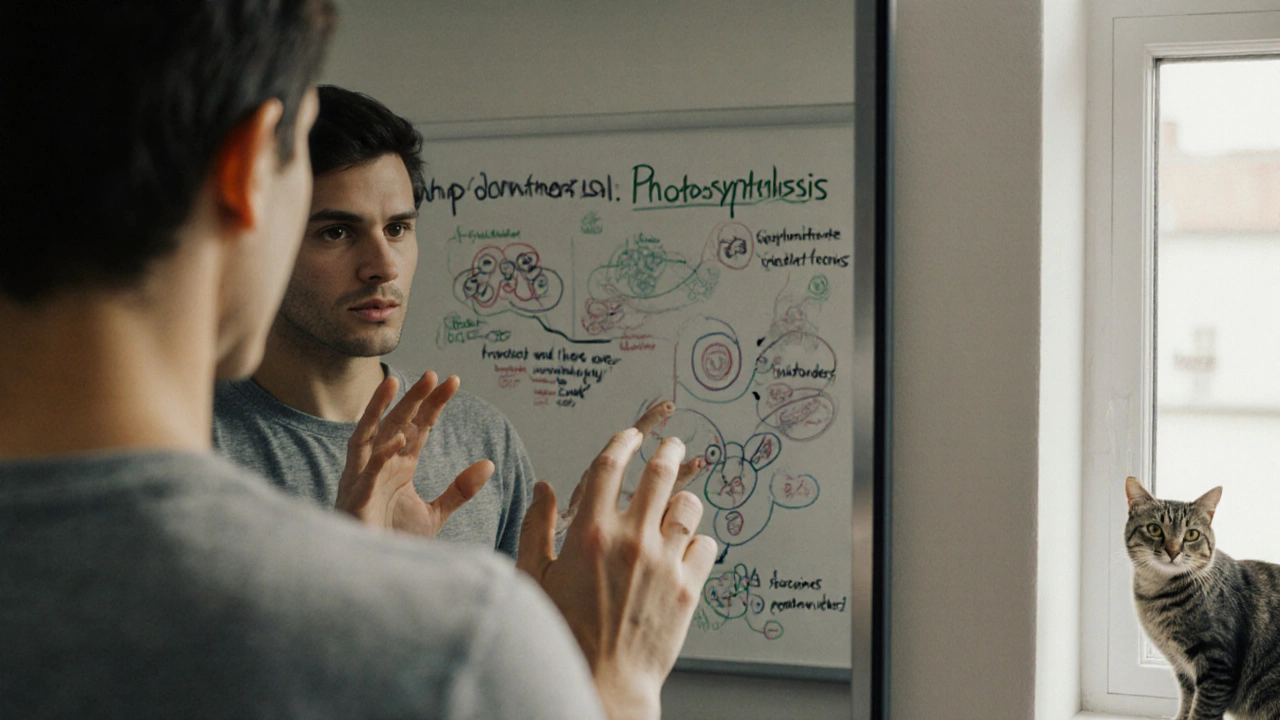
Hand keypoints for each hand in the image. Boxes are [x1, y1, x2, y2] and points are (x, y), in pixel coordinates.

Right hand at [334, 371, 493, 536]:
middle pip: (395, 424)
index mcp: (397, 468)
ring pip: (367, 435)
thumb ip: (459, 490)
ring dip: (379, 409)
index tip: (452, 382)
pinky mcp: (355, 501)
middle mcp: (378, 467)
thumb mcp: (434, 515)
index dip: (433, 405)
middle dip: (412, 399)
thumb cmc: (395, 543)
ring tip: (394, 383)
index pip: (417, 428)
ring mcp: (362, 481)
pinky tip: (398, 440)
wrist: (374, 577)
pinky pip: (366, 472)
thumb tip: (488, 464)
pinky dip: (381, 455)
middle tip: (432, 375)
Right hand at [518, 428, 717, 719]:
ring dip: (685, 498)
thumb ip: (537, 526)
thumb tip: (543, 488)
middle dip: (668, 452)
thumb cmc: (563, 633)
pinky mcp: (688, 588)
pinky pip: (706, 545)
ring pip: (689, 507)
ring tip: (680, 501)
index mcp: (591, 533)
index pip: (611, 467)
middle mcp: (631, 540)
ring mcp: (664, 563)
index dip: (622, 443)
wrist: (603, 682)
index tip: (630, 435)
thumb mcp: (534, 576)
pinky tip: (688, 546)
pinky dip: (699, 541)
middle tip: (673, 445)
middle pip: (660, 474)